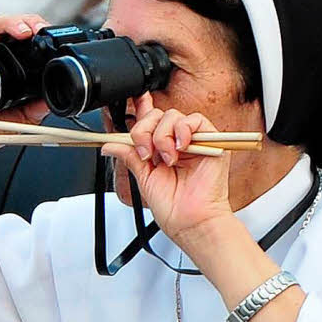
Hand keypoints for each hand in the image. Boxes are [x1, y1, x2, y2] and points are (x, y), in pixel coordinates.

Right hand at [0, 0, 50, 243]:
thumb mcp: (26, 118)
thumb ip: (40, 106)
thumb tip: (56, 96)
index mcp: (16, 65)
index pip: (30, 40)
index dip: (40, 32)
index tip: (49, 35)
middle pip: (14, 27)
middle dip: (27, 23)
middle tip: (36, 30)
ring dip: (9, 23)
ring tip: (20, 30)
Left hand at [100, 93, 232, 249]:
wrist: (189, 221)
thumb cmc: (173, 206)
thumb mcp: (143, 177)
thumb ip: (129, 155)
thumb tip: (109, 145)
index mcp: (160, 149)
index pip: (150, 120)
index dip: (140, 107)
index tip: (130, 101)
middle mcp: (177, 142)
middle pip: (157, 115)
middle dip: (144, 132)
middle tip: (145, 153)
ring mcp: (194, 140)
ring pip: (172, 116)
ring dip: (162, 137)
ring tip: (166, 159)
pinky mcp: (212, 140)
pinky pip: (196, 120)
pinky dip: (183, 131)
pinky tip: (180, 149)